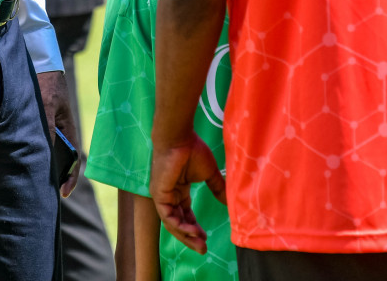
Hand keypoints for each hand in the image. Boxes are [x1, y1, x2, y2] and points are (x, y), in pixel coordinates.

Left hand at [37, 70, 81, 196]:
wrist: (37, 62)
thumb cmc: (46, 83)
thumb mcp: (48, 105)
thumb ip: (47, 126)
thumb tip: (44, 150)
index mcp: (68, 128)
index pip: (73, 159)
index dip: (71, 177)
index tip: (63, 192)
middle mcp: (58, 131)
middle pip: (58, 158)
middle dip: (52, 175)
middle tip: (42, 193)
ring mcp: (46, 127)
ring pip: (44, 151)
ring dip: (38, 162)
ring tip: (26, 178)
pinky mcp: (34, 123)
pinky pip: (33, 141)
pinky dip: (28, 151)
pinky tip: (15, 158)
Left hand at [149, 136, 225, 253]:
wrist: (180, 138)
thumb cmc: (192, 150)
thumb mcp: (209, 173)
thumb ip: (217, 188)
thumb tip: (228, 202)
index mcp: (178, 190)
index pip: (185, 214)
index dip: (194, 227)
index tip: (206, 237)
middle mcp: (169, 195)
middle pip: (178, 222)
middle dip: (190, 237)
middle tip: (203, 249)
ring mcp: (162, 196)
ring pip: (172, 223)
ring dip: (186, 235)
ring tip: (200, 244)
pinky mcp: (159, 195)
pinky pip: (168, 217)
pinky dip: (179, 226)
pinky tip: (192, 232)